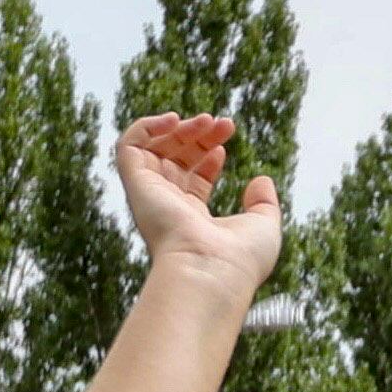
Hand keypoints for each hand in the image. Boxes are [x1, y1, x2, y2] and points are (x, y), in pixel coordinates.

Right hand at [118, 114, 283, 291]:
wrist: (212, 271)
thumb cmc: (240, 259)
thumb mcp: (263, 226)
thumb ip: (264, 204)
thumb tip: (261, 180)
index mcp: (192, 218)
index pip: (191, 178)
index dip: (206, 155)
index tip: (224, 144)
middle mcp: (167, 207)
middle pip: (175, 160)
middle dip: (199, 136)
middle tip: (225, 124)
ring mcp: (150, 195)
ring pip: (153, 149)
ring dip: (178, 128)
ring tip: (206, 121)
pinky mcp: (137, 185)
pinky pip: (128, 146)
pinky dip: (146, 126)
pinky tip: (174, 120)